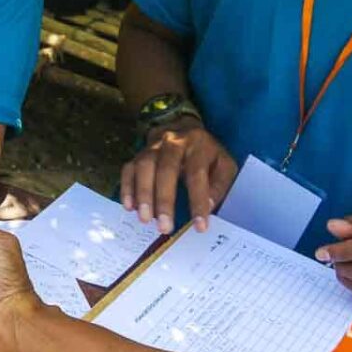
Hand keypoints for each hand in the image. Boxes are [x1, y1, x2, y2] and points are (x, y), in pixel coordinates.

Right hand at [120, 117, 236, 233]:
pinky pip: (129, 169)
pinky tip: (129, 206)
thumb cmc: (205, 152)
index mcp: (198, 146)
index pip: (197, 175)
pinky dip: (127, 188)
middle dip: (164, 200)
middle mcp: (173, 143)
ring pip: (144, 167)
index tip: (199, 227)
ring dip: (143, 194)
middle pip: (166, 169)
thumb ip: (219, 185)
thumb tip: (208, 207)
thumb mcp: (223, 164)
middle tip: (164, 227)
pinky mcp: (138, 153)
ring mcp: (152, 146)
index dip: (198, 201)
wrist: (182, 124)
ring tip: (145, 219)